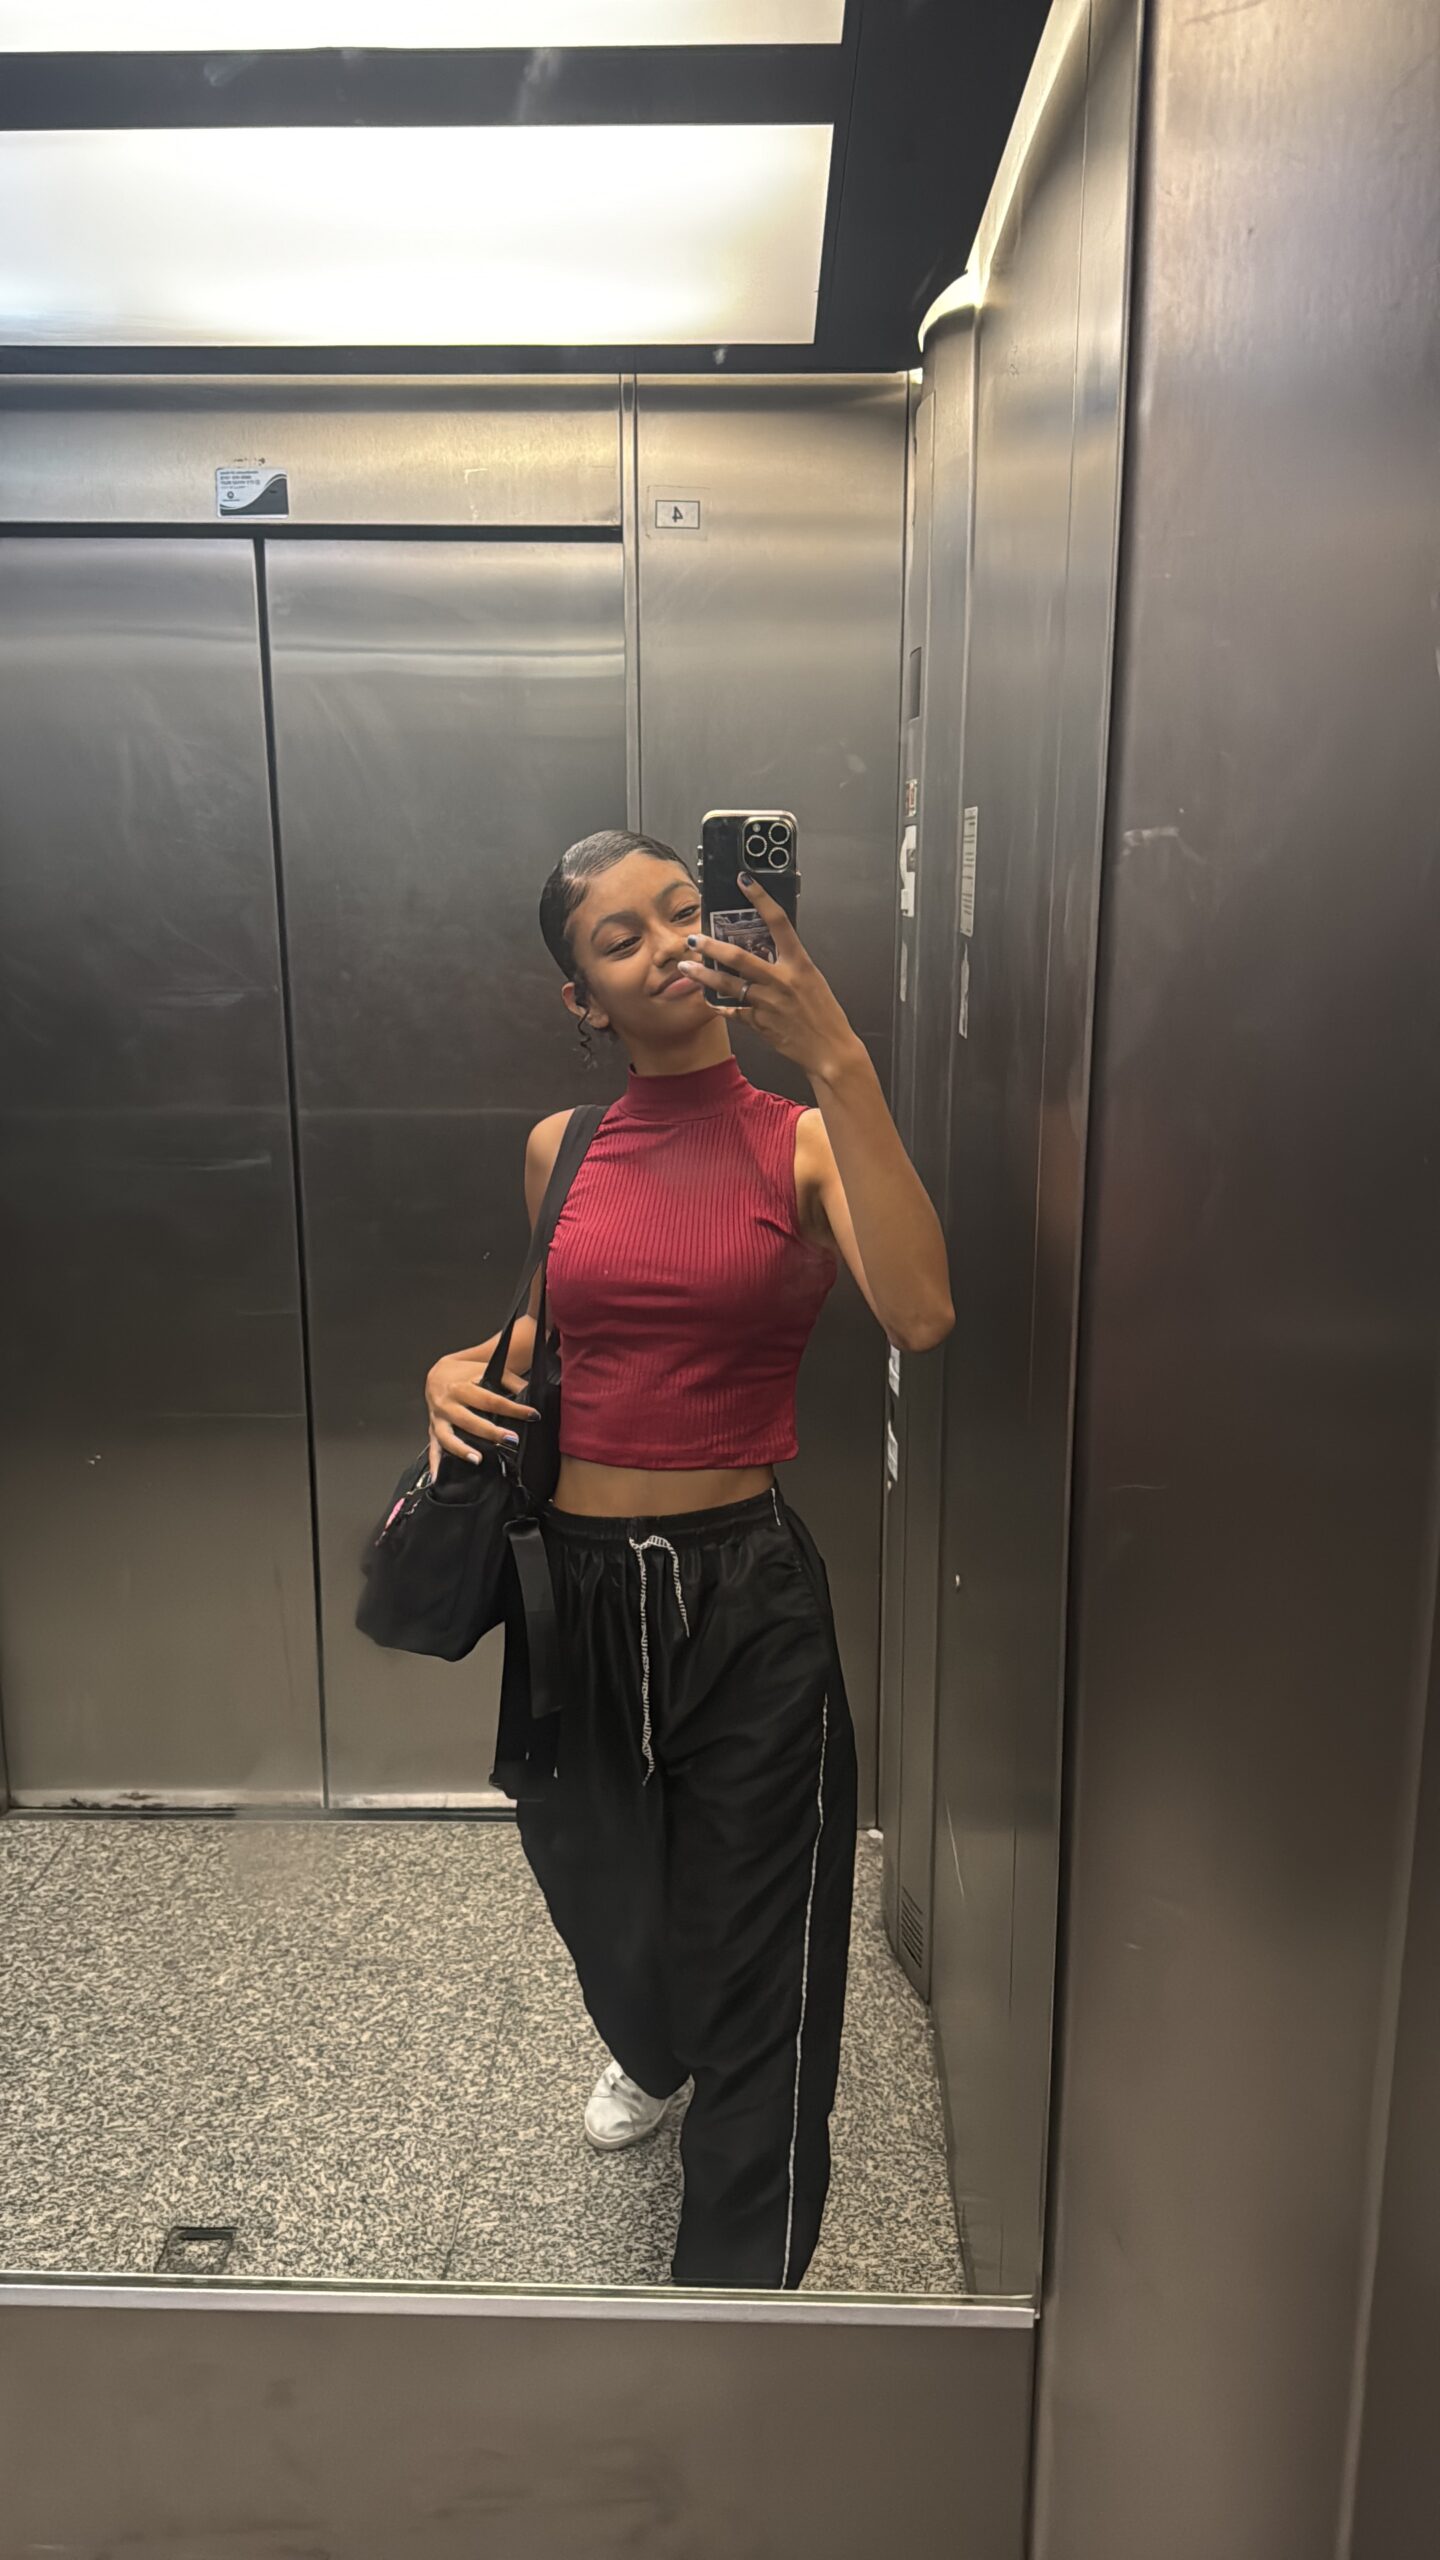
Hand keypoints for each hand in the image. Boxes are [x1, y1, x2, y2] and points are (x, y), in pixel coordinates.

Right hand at [425, 1351, 539, 1473]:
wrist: (437, 1373)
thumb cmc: (465, 1373)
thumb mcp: (487, 1369)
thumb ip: (510, 1382)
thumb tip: (531, 1393)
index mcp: (463, 1386)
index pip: (491, 1400)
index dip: (513, 1409)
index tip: (533, 1415)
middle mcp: (448, 1403)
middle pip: (469, 1420)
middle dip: (490, 1432)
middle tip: (511, 1440)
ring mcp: (438, 1418)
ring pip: (447, 1436)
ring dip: (461, 1449)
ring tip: (477, 1459)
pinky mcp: (433, 1429)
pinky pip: (433, 1448)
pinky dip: (435, 1462)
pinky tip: (438, 1476)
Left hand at [675, 874, 859, 1080]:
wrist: (830, 1050)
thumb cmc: (825, 1014)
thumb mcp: (811, 979)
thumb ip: (787, 963)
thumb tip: (766, 947)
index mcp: (799, 964)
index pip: (778, 922)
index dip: (760, 899)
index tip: (744, 881)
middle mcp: (781, 981)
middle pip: (739, 957)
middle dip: (712, 946)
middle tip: (694, 938)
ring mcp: (768, 1003)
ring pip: (727, 985)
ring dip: (703, 975)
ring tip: (686, 967)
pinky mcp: (759, 1023)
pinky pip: (732, 1011)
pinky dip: (719, 1005)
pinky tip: (707, 999)